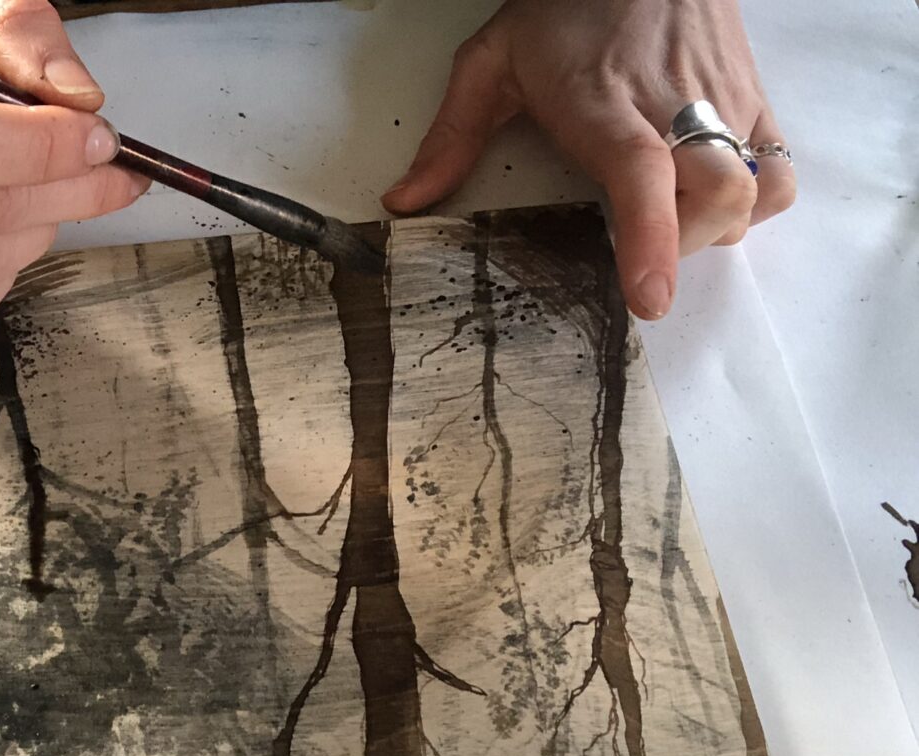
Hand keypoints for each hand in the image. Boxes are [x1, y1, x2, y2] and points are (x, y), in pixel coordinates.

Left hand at [381, 0, 793, 320]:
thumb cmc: (566, 9)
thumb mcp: (492, 62)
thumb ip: (451, 137)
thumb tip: (406, 202)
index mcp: (605, 106)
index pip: (642, 175)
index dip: (650, 239)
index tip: (649, 298)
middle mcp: (674, 108)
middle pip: (716, 197)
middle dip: (684, 248)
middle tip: (642, 256)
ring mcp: (724, 104)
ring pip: (753, 191)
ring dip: (717, 228)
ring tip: (672, 222)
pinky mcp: (754, 101)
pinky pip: (779, 173)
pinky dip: (756, 203)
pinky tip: (712, 201)